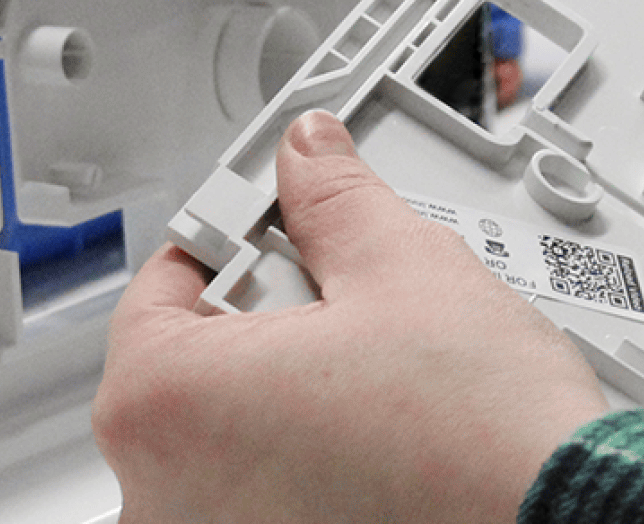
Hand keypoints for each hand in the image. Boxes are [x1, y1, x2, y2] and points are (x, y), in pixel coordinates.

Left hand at [93, 111, 609, 523]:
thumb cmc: (484, 443)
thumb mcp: (405, 269)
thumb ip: (335, 199)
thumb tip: (309, 154)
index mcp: (162, 404)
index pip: (161, 285)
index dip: (238, 242)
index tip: (288, 240)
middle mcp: (159, 494)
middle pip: (193, 367)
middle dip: (267, 327)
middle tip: (350, 312)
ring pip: (229, 440)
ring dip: (287, 402)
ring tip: (376, 383)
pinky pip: (262, 499)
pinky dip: (305, 469)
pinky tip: (378, 446)